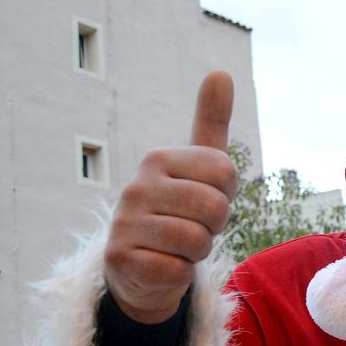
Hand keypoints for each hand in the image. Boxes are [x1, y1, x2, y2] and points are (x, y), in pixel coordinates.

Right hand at [103, 71, 238, 323]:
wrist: (142, 266)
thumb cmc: (179, 210)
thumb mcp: (199, 166)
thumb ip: (211, 121)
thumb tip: (220, 71)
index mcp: (158, 158)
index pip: (226, 172)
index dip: (227, 193)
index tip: (206, 198)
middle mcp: (136, 186)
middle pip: (215, 208)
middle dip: (214, 225)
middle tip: (194, 226)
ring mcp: (124, 223)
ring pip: (197, 241)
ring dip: (197, 251)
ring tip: (178, 246)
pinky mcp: (119, 259)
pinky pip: (177, 270)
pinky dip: (180, 274)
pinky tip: (163, 265)